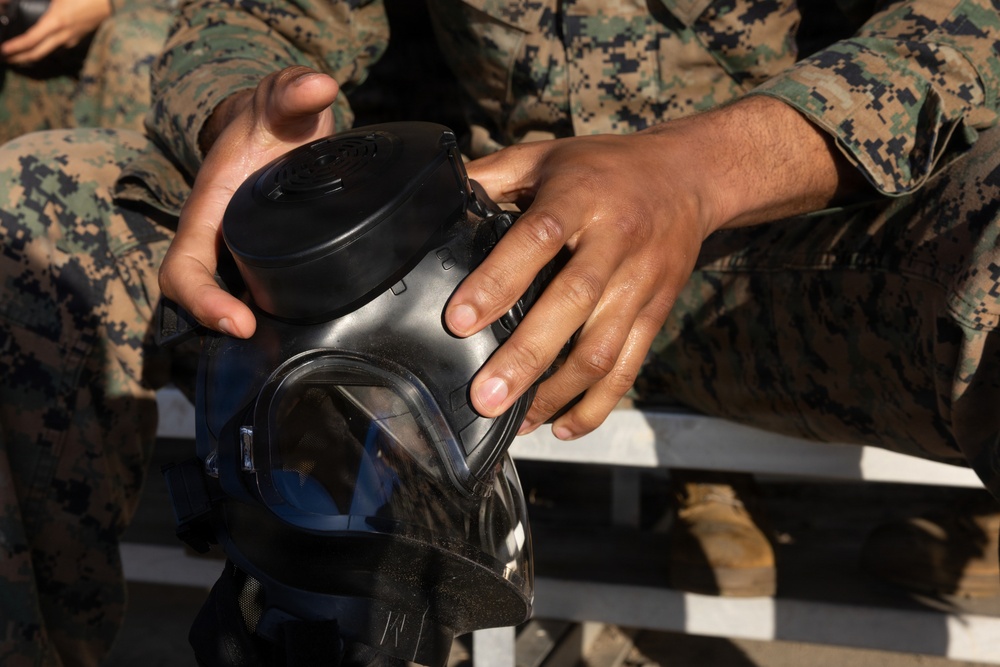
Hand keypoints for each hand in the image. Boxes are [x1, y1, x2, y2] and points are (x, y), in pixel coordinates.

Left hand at [1, 0, 109, 64]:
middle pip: (37, 54)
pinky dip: (43, 50)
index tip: (3, 50)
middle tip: (5, 60)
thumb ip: (40, 1)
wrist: (110, 3)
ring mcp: (71, 40)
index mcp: (56, 23)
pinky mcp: (77, 39)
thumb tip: (11, 2)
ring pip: (47, 53)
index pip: (31, 40)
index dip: (15, 47)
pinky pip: (57, 48)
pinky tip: (38, 47)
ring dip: (31, 56)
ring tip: (18, 56)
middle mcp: (62, 36)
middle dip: (19, 59)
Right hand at [158, 67, 339, 338]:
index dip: (201, 300)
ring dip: (248, 327)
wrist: (279, 123)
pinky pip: (258, 295)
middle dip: (221, 325)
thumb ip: (294, 92)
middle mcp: (217, 238)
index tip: (239, 322)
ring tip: (290, 345)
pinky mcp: (265, 259)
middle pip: (200, 296)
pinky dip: (274, 315)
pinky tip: (308, 329)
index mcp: (210, 209)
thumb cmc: (274, 117)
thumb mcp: (282, 102)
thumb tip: (318, 86)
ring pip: (228, 301)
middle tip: (266, 342)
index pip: (184, 267)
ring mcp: (239, 252)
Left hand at [448, 96, 856, 438]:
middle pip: (573, 304)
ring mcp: (641, 282)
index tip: (460, 320)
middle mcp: (615, 241)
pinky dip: (596, 405)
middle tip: (484, 397)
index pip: (538, 238)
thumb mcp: (547, 156)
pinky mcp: (657, 312)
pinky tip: (561, 426)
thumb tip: (434, 196)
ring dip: (558, 392)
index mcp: (580, 197)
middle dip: (526, 356)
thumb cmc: (604, 168)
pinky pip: (629, 367)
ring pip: (603, 348)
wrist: (689, 177)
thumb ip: (492, 176)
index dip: (499, 280)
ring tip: (516, 421)